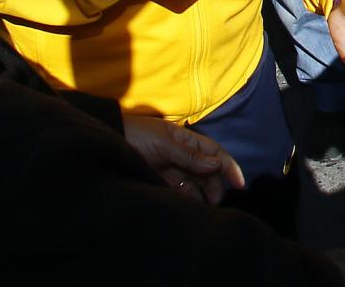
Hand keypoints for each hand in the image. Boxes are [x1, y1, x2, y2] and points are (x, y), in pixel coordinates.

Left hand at [122, 115, 244, 202]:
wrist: (105, 145)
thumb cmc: (136, 136)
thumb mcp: (164, 143)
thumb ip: (190, 155)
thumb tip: (217, 165)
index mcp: (187, 141)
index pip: (215, 153)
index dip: (229, 167)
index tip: (239, 184)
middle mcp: (182, 156)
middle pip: (207, 172)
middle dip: (216, 186)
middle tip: (216, 202)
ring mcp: (171, 170)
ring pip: (194, 184)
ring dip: (201, 195)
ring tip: (203, 208)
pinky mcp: (158, 182)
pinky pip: (178, 192)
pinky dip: (185, 199)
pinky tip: (187, 206)